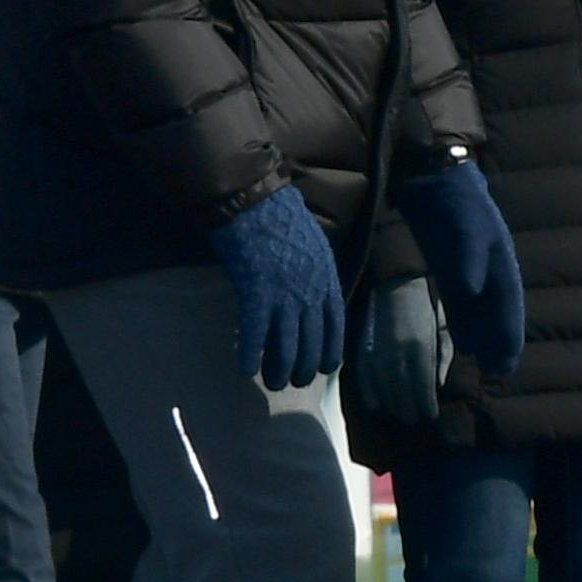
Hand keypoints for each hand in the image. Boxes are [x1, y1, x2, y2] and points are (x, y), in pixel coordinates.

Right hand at [206, 184, 344, 390]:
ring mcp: (285, 294)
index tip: (324, 367)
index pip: (336, 326)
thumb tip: (313, 294)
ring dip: (279, 369)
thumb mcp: (314, 245)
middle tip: (293, 381)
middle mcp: (311, 292)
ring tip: (273, 383)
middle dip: (304, 366)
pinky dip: (251, 354)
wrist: (255, 198)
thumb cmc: (282, 217)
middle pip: (312, 341)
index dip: (330, 350)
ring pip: (286, 344)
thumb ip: (316, 273)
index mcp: (327, 279)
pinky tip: (246, 370)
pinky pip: (255, 332)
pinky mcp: (256, 292)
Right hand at [344, 276, 451, 426]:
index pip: (424, 388)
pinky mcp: (363, 348)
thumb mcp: (444, 327)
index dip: (427, 406)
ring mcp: (378, 352)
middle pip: (403, 393)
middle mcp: (398, 354)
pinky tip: (375, 406)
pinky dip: (368, 394)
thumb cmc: (427, 303)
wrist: (396, 281)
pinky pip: (363, 378)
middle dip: (409, 409)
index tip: (431, 417)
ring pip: (383, 389)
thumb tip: (439, 385)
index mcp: (422, 348)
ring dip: (391, 406)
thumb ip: (444, 356)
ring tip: (398, 416)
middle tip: (414, 421)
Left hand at [397, 154, 527, 379]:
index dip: (509, 331)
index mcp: (499, 260)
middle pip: (497, 310)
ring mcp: (469, 268)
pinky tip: (463, 340)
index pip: (508, 302)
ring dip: (484, 334)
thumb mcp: (464, 225)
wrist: (432, 176)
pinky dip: (465, 321)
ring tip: (485, 363)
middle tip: (501, 371)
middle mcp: (488, 268)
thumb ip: (467, 258)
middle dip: (501, 339)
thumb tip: (472, 291)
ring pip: (481, 309)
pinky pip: (461, 301)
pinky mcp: (449, 266)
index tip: (508, 359)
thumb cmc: (453, 199)